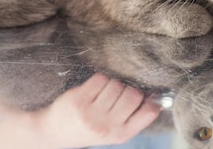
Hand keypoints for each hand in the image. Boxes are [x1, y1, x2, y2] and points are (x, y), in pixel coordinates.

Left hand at [35, 73, 161, 147]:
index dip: (151, 100)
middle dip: (128, 89)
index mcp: (121, 135)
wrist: (55, 131)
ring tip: (104, 92)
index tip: (147, 95)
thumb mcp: (114, 131)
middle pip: (133, 94)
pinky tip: (94, 87)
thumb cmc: (90, 128)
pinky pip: (101, 78)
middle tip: (118, 93)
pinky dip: (100, 78)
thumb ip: (133, 118)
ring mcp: (91, 114)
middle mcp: (107, 127)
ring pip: (116, 84)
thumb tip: (158, 99)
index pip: (149, 112)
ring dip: (113, 83)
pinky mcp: (78, 100)